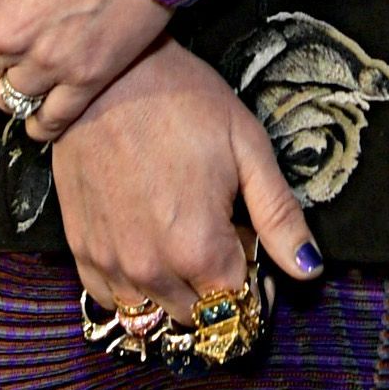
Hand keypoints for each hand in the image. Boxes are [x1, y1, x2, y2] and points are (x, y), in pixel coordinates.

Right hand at [53, 39, 322, 321]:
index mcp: (199, 249)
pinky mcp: (80, 247)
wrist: (106, 73)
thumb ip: (279, 216)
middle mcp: (151, 269)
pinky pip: (110, 298)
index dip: (255, 281)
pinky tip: (144, 247)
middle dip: (216, 287)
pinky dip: (132, 287)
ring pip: (156, 313)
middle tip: (218, 236)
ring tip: (181, 239)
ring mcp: (109, 261)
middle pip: (200, 316)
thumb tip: (308, 270)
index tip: (251, 247)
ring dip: (175, 291)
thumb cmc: (181, 100)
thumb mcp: (246, 146)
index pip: (240, 304)